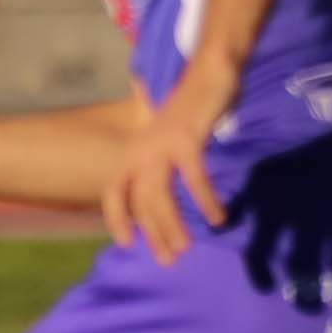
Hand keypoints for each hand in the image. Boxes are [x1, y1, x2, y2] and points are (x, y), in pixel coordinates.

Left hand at [107, 66, 232, 264]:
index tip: (127, 243)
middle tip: (169, 260)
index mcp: (134, 151)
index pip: (115, 190)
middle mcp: (141, 149)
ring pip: (160, 195)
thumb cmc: (191, 112)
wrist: (208, 72)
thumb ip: (162, 165)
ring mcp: (161, 143)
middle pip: (140, 201)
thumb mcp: (168, 142)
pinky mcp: (186, 138)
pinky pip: (193, 178)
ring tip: (186, 248)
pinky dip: (205, 199)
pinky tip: (217, 217)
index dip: (116, 218)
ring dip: (172, 225)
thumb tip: (160, 196)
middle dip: (153, 233)